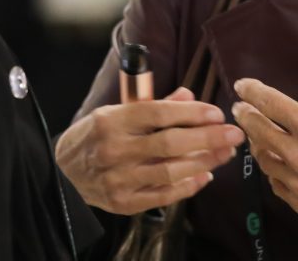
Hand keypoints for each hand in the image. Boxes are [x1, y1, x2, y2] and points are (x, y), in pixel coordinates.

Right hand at [56, 87, 244, 213]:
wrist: (63, 172)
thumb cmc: (95, 137)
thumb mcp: (116, 112)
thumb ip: (153, 105)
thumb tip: (187, 96)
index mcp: (112, 120)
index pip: (158, 113)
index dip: (191, 112)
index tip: (216, 113)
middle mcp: (115, 149)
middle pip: (170, 143)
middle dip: (208, 137)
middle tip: (234, 134)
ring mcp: (119, 178)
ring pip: (171, 170)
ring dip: (204, 161)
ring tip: (225, 154)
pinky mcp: (123, 202)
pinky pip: (163, 195)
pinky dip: (188, 186)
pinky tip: (205, 175)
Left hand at [232, 56, 297, 243]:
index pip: (271, 104)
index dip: (252, 91)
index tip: (242, 85)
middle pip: (257, 130)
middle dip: (245, 115)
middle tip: (241, 108)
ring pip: (262, 158)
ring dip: (257, 143)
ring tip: (259, 133)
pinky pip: (274, 183)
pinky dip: (273, 169)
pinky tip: (278, 161)